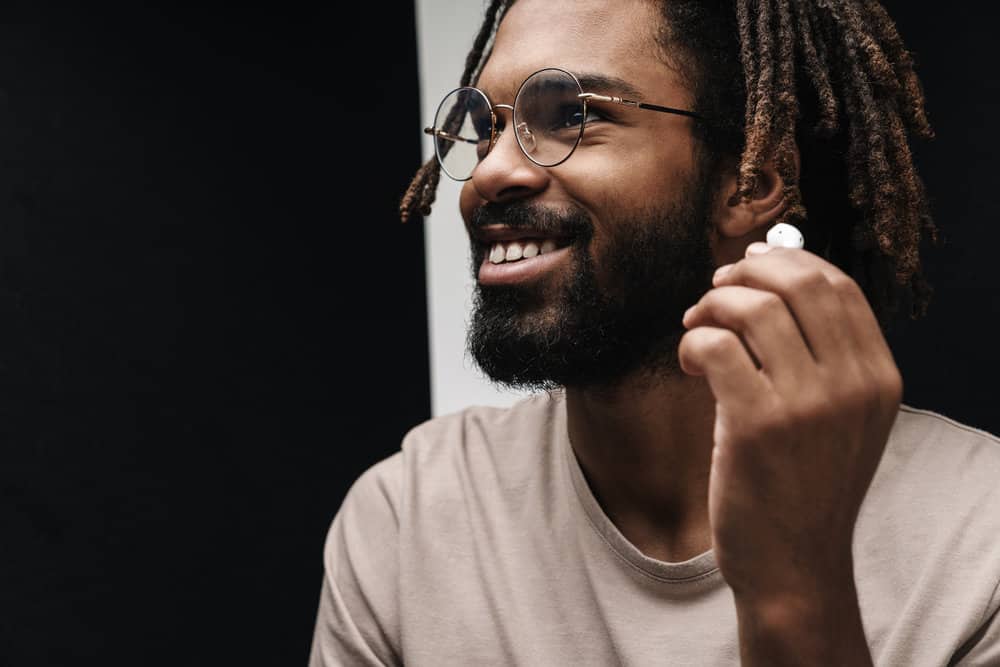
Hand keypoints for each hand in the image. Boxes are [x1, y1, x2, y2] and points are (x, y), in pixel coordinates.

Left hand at [678, 243, 900, 609]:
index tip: (749, 264)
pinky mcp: (757, 425)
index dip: (787, 261)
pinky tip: (689, 365)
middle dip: (746, 272)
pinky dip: (693, 342)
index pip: (838, 285)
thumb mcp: (838, 419)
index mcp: (879, 377)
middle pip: (799, 283)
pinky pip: (716, 347)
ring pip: (753, 308)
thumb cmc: (803, 485)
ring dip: (712, 305)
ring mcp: (808, 404)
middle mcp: (853, 385)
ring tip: (696, 328)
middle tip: (714, 290)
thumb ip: (821, 357)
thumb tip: (770, 276)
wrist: (794, 565)